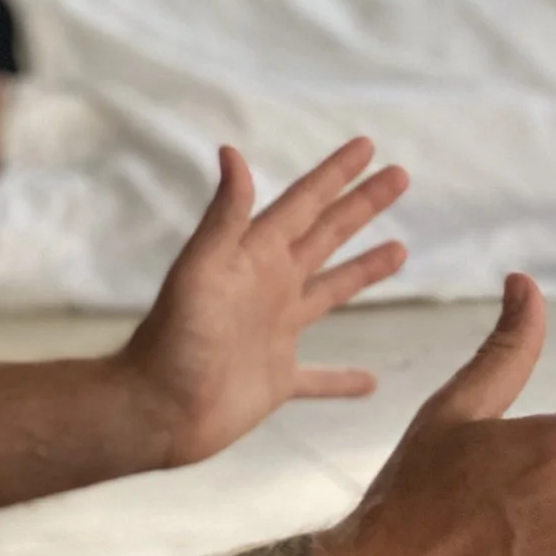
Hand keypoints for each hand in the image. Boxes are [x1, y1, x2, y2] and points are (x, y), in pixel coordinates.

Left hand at [115, 138, 409, 469]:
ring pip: (332, 291)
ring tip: (400, 250)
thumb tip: (232, 152)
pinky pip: (320, 378)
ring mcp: (276, 331)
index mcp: (257, 256)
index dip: (335, 175)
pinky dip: (343, 380)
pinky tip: (370, 382)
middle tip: (399, 176)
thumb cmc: (174, 339)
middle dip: (361, 205)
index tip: (367, 146)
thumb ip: (224, 216)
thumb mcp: (201, 270)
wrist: (155, 409)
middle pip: (327, 235)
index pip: (305, 204)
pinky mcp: (278, 379)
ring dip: (364, 270)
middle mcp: (272, 285)